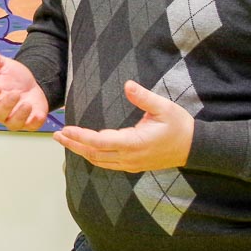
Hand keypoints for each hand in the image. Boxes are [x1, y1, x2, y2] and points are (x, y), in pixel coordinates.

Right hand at [0, 44, 50, 130]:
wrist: (30, 85)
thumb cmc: (12, 77)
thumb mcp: (3, 65)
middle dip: (6, 105)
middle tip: (15, 94)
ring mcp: (13, 118)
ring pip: (12, 124)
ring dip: (19, 115)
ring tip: (27, 104)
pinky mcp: (28, 123)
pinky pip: (29, 127)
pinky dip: (34, 122)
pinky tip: (38, 114)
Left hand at [53, 80, 193, 171]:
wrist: (194, 148)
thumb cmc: (179, 126)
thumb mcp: (164, 107)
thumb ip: (143, 97)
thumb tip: (127, 84)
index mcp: (135, 143)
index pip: (101, 142)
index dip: (81, 137)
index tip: (66, 129)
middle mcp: (129, 157)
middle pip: (94, 154)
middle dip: (74, 144)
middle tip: (56, 135)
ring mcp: (130, 164)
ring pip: (99, 161)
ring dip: (80, 151)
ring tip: (65, 141)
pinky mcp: (132, 166)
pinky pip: (106, 164)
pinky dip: (92, 156)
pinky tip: (84, 149)